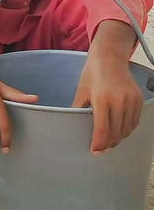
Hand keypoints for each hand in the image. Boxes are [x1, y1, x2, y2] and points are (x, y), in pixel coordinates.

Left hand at [73, 20, 143, 152]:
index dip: (98, 143)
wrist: (110, 57)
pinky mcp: (138, 99)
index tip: (94, 152)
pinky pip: (134, 121)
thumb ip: (77, 108)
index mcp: (101, 99)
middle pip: (115, 132)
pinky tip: (120, 132)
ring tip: (109, 143)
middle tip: (101, 150)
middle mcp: (118, 101)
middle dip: (108, 144)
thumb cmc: (92, 73)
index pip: (102, 129)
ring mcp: (131, 101)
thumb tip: (71, 124)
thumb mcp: (81, 90)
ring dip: (118, 139)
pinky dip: (127, 130)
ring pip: (126, 129)